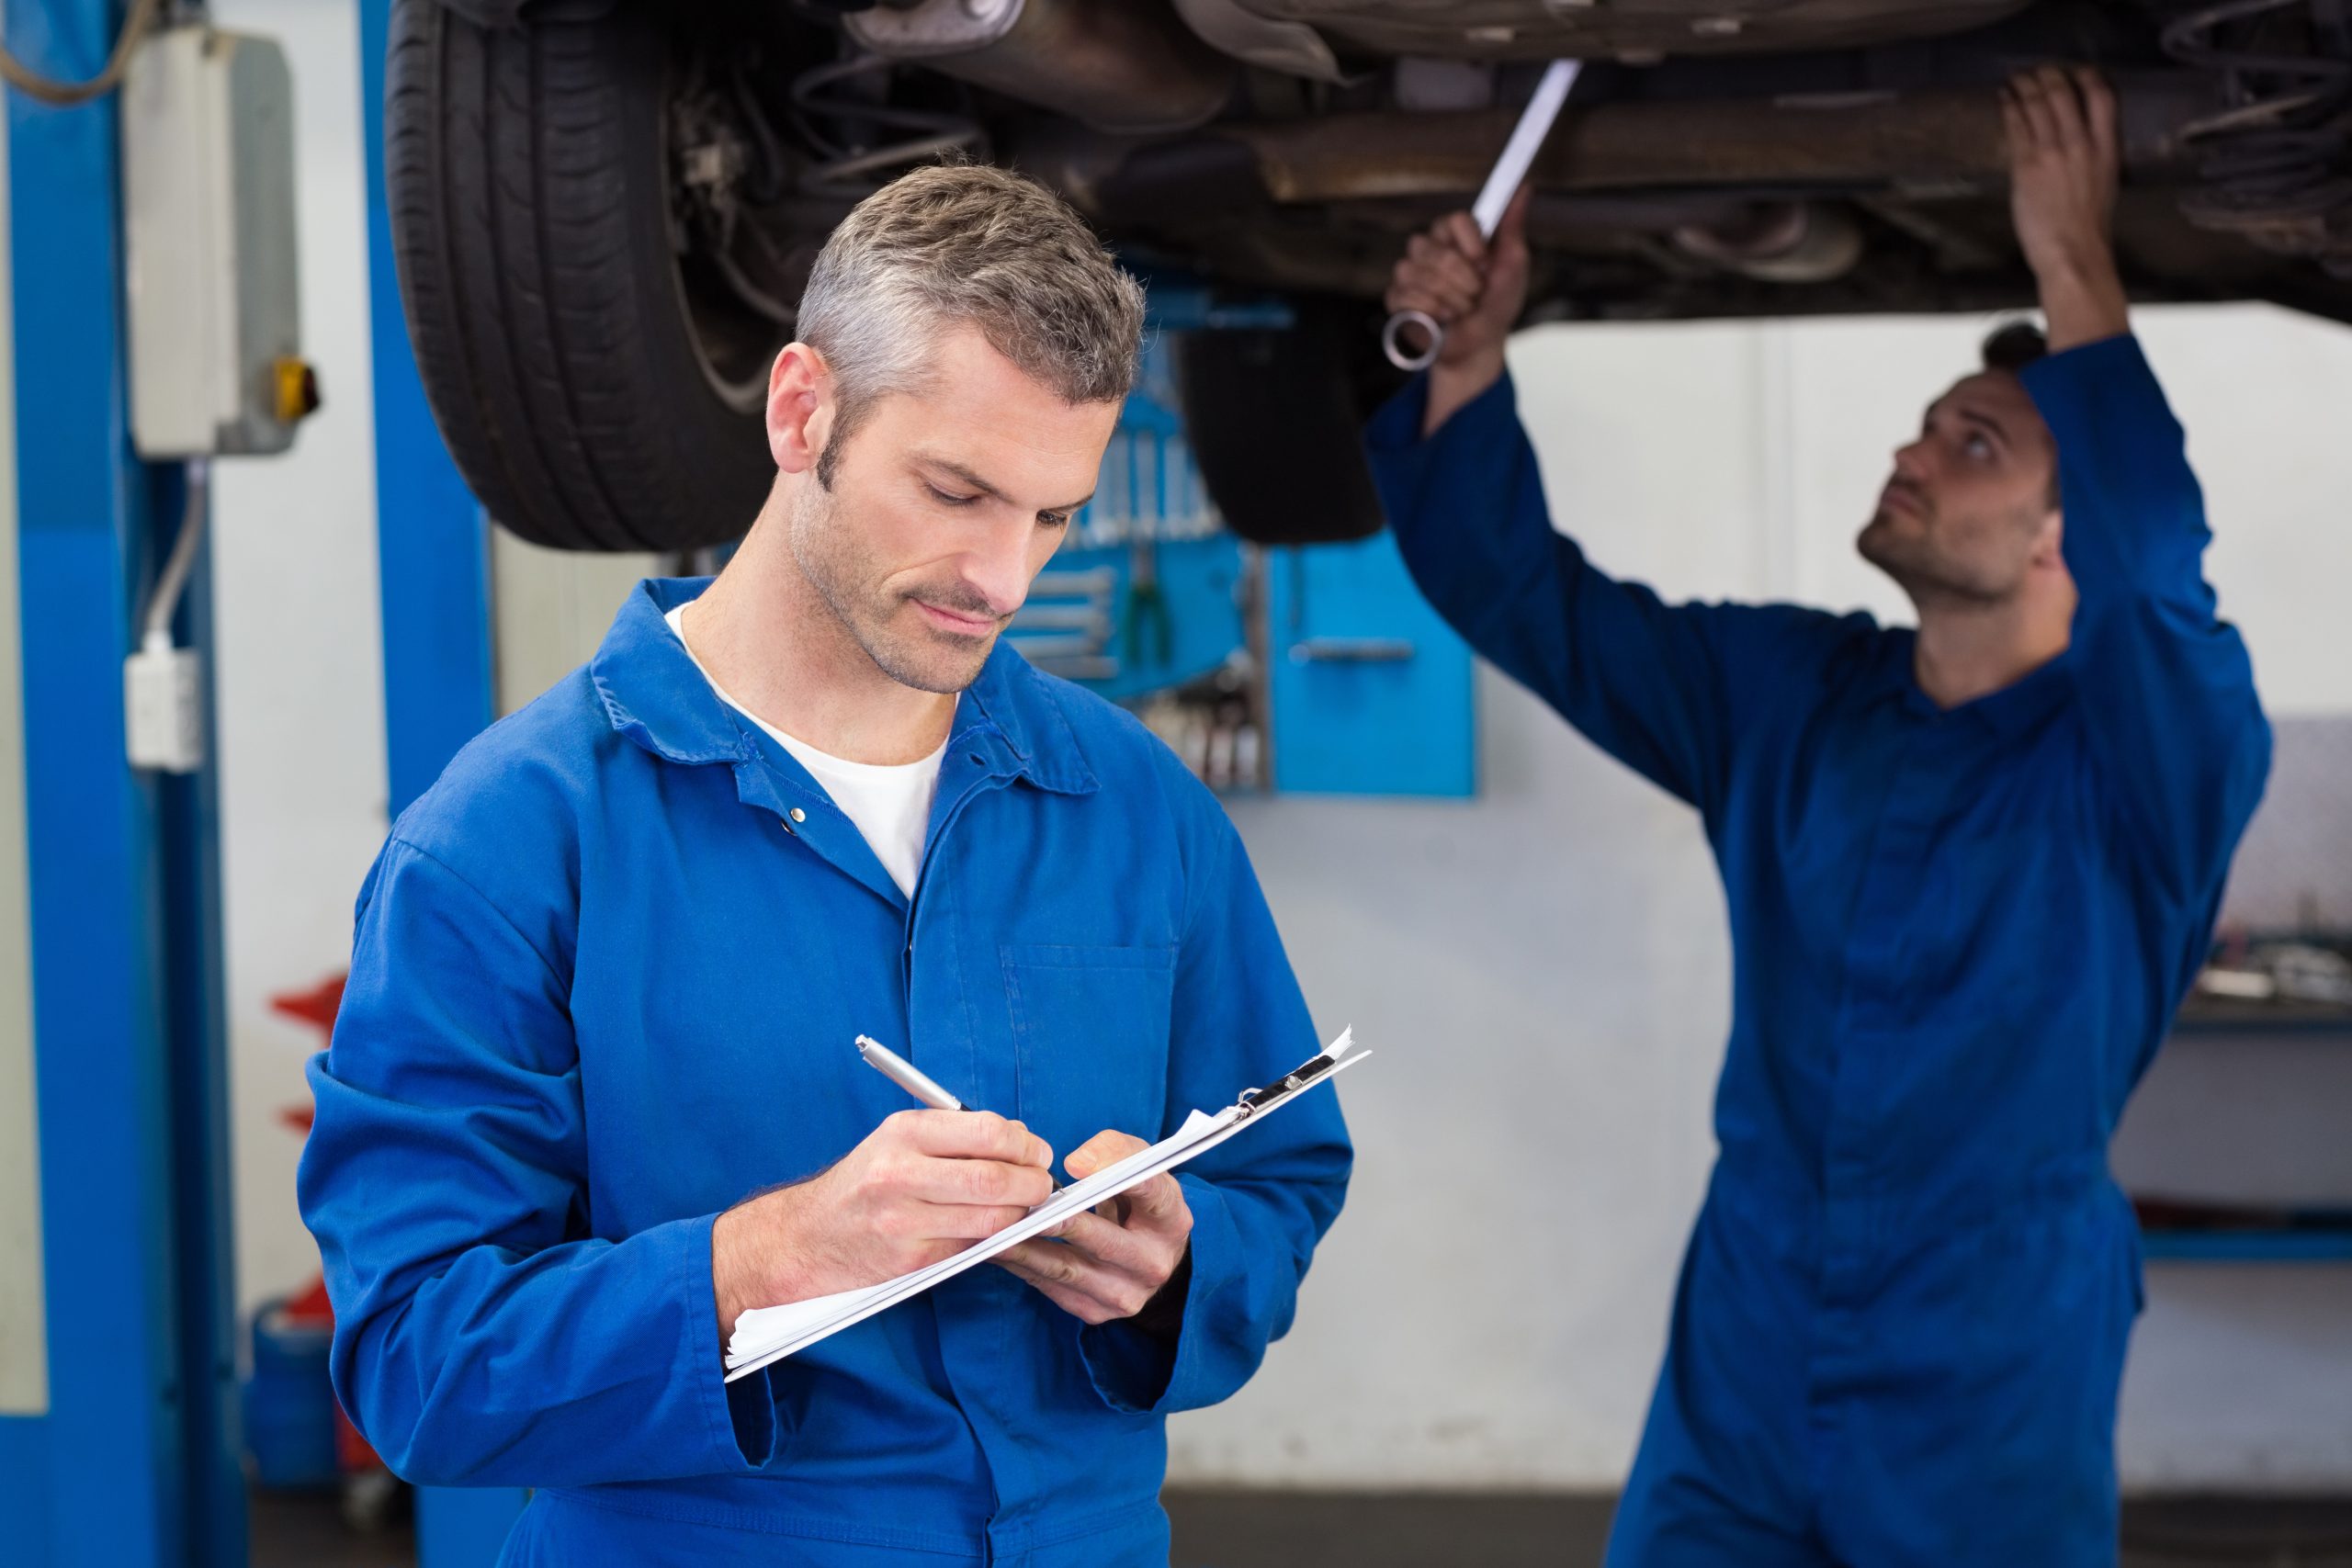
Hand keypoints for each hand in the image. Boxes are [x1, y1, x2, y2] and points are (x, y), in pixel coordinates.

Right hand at [712, 1111, 1054, 1335]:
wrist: (808, 1237)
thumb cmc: (863, 1184)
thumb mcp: (896, 1141)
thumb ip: (953, 1137)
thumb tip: (1021, 1143)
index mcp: (903, 1132)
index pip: (988, 1131)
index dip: (1025, 1143)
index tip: (1036, 1152)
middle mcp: (901, 1173)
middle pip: (995, 1177)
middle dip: (1033, 1182)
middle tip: (1042, 1185)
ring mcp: (904, 1220)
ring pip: (990, 1218)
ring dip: (1020, 1214)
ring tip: (1024, 1208)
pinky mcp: (910, 1260)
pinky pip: (971, 1248)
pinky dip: (993, 1239)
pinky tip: (995, 1230)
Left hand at [991, 1130, 1193, 1328]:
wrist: (1150, 1262)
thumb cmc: (1137, 1204)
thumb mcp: (1140, 1169)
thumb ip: (1115, 1151)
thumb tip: (1077, 1165)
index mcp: (1171, 1219)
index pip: (1151, 1192)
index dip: (1115, 1174)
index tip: (1075, 1165)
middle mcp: (1154, 1261)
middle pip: (1101, 1239)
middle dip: (1056, 1221)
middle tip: (1017, 1204)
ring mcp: (1126, 1293)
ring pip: (1067, 1269)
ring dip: (1025, 1248)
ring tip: (992, 1229)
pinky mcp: (1096, 1311)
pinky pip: (1050, 1287)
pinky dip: (1020, 1267)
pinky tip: (995, 1249)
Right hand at [1385, 184, 1534, 433]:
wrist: (1480, 344)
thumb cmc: (1497, 303)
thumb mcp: (1513, 265)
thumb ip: (1512, 226)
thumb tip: (1525, 187)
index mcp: (1454, 235)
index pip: (1455, 219)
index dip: (1472, 246)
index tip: (1485, 264)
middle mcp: (1428, 248)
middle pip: (1437, 250)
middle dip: (1464, 281)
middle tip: (1475, 294)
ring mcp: (1409, 272)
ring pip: (1419, 274)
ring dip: (1450, 300)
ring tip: (1460, 310)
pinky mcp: (1395, 298)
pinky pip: (1405, 296)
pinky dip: (1430, 312)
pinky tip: (1440, 320)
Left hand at [2003, 66, 2128, 349]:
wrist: (2073, 254)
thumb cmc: (2087, 229)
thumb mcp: (2103, 184)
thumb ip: (2093, 158)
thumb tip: (2079, 143)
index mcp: (2107, 148)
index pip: (2103, 96)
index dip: (2087, 76)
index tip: (2077, 71)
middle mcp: (2081, 144)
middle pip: (2065, 92)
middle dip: (2048, 75)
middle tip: (2037, 70)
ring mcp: (2053, 152)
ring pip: (2038, 104)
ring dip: (2024, 85)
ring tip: (2016, 78)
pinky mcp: (2026, 165)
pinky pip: (2016, 126)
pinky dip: (2009, 106)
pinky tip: (2004, 98)